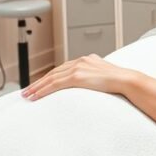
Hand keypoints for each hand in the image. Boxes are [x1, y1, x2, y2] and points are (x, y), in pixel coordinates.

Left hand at [21, 54, 138, 100]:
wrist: (127, 80)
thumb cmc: (121, 82)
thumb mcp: (106, 76)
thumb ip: (96, 78)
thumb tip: (94, 85)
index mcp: (87, 60)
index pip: (63, 69)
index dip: (50, 77)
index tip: (41, 84)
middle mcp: (81, 61)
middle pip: (54, 72)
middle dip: (39, 82)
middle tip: (27, 91)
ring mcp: (78, 67)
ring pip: (51, 78)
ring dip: (37, 87)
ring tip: (27, 95)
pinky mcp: (77, 76)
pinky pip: (55, 84)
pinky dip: (43, 90)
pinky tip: (36, 96)